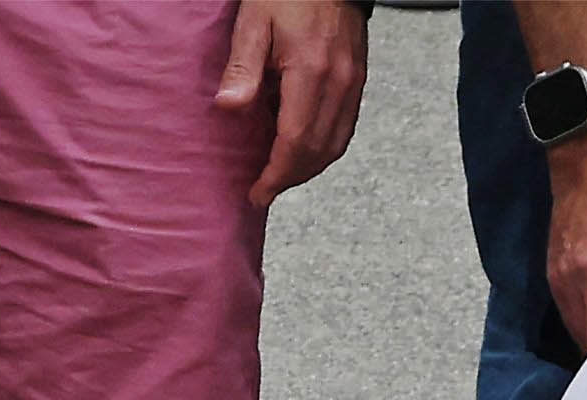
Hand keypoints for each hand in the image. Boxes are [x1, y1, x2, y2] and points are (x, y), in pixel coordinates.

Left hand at [228, 0, 367, 206]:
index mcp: (311, 71)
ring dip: (308, 168)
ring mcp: (352, 84)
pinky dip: (324, 149)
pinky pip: (344, 129)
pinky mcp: (357, 81)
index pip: (295, 141)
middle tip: (265, 190)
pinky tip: (304, 151)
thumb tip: (229, 108)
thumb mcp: (254, 22)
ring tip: (282, 175)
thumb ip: (243, 68)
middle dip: (290, 178)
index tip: (258, 192)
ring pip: (335, 145)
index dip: (277, 174)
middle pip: (317, 151)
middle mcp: (338, 83)